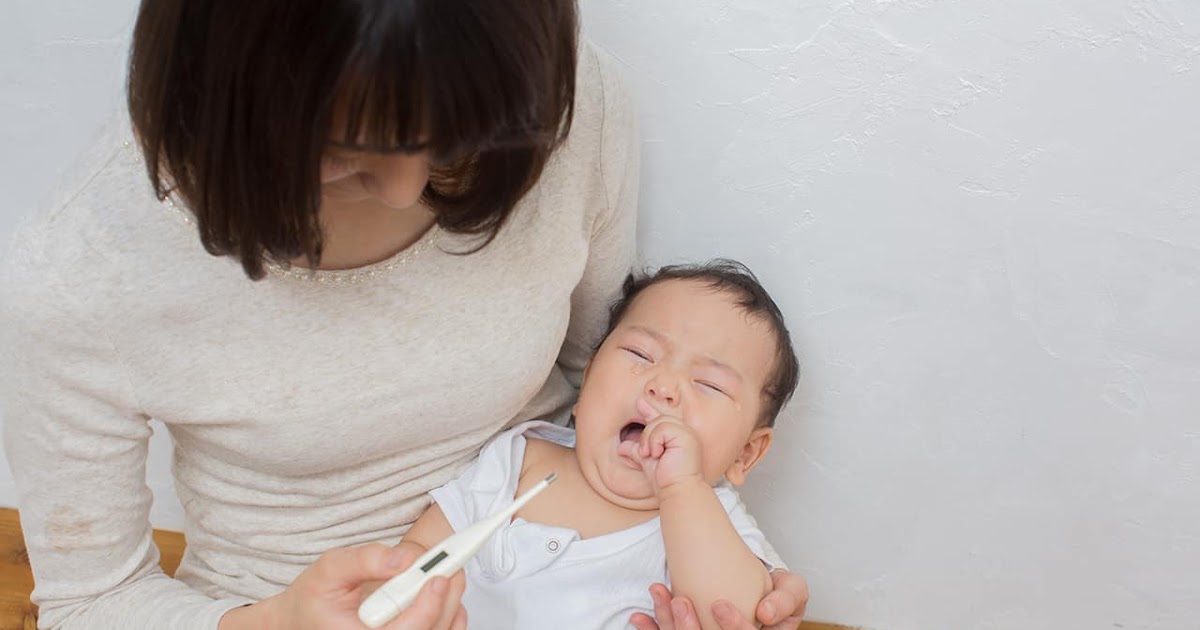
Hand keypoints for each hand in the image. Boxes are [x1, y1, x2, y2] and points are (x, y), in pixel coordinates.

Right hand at [220, 543, 466, 629]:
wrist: (304, 618)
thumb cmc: (315, 597)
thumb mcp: (330, 569)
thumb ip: (365, 559)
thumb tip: (403, 558)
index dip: (427, 605)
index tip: (438, 577)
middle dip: (446, 596)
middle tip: (452, 566)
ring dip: (450, 603)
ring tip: (448, 573)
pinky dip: (450, 615)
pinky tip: (446, 594)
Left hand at [617, 415, 703, 492]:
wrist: (677, 491)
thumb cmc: (664, 480)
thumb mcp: (646, 461)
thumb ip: (637, 449)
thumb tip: (622, 446)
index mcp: (678, 436)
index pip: (662, 419)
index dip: (650, 410)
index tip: (640, 402)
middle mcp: (685, 432)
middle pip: (658, 419)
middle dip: (646, 434)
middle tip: (646, 452)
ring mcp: (687, 433)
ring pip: (659, 422)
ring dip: (649, 439)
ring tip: (651, 454)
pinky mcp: (686, 436)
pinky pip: (663, 428)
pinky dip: (654, 440)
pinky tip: (657, 454)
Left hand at [629, 570, 807, 629]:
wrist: (756, 585)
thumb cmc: (775, 591)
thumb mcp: (793, 589)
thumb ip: (785, 599)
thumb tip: (764, 614)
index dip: (733, 627)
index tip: (719, 604)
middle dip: (689, 627)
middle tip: (680, 600)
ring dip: (667, 623)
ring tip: (658, 593)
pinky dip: (652, 628)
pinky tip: (638, 616)